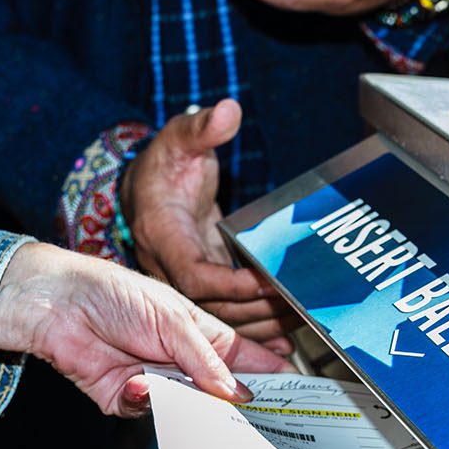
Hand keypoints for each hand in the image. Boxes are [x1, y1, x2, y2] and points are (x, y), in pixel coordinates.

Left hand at [0, 238, 289, 416]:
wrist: (58, 305)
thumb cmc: (116, 295)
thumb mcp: (174, 320)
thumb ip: (206, 360)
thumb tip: (238, 394)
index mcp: (200, 334)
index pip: (243, 358)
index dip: (267, 374)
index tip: (292, 392)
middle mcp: (181, 361)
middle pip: (218, 393)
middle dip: (233, 406)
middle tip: (254, 420)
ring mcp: (155, 382)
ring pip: (186, 411)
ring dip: (187, 407)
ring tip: (193, 403)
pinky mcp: (125, 399)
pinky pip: (147, 414)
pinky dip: (145, 401)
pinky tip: (137, 383)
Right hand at [123, 98, 297, 351]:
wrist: (148, 187)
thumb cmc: (165, 163)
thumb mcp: (178, 139)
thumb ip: (201, 127)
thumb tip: (227, 111)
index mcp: (162, 236)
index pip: (193, 274)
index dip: (230, 284)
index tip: (266, 282)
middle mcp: (171, 266)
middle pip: (212, 307)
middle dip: (257, 312)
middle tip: (298, 307)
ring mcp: (187, 280)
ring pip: (221, 318)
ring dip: (261, 325)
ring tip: (300, 322)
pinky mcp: (205, 285)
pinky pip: (227, 315)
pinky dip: (255, 329)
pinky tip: (284, 338)